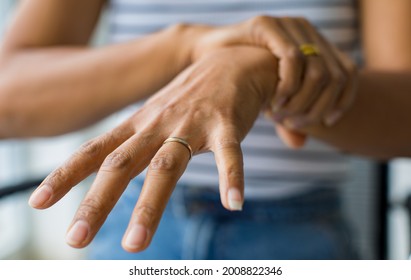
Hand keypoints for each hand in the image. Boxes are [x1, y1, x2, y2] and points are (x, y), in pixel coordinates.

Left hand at [28, 47, 277, 251]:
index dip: (65, 175)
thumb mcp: (154, 117)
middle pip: (121, 164)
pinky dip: (230, 178)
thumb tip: (109, 170)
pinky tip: (233, 203)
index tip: (39, 203)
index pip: (95, 151)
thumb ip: (135, 142)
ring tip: (134, 244)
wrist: (231, 59)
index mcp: (139, 125)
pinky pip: (228, 154)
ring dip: (149, 206)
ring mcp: (192, 123)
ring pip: (166, 165)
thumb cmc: (189, 95)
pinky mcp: (226, 123)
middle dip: (97, 202)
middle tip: (75, 239)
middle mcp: (158, 124)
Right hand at [192, 16, 356, 147]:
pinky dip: (287, 85)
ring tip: (281, 115)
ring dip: (302, 101)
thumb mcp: (271, 102)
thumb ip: (287, 120)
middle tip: (294, 123)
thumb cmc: (242, 80)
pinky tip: (275, 100)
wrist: (207, 55)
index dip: (344, 100)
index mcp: (315, 45)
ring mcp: (288, 26)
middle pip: (335, 76)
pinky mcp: (267, 24)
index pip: (348, 72)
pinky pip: (291, 58)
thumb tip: (300, 144)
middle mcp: (306, 32)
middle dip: (318, 108)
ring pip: (317, 71)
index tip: (328, 122)